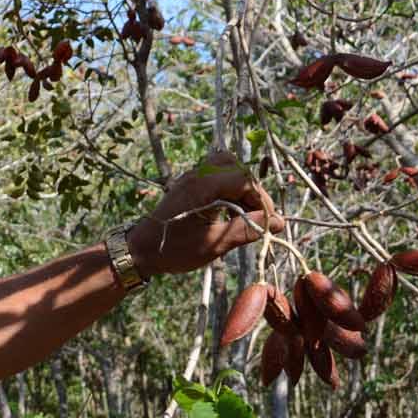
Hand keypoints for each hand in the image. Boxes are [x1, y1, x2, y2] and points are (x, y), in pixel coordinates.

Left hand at [126, 150, 284, 277]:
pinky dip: (229, 190)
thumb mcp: (214, 244)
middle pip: (236, 167)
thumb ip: (247, 230)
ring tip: (247, 216)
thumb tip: (278, 223)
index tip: (268, 221)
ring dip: (241, 189)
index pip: (244, 179)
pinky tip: (232, 214)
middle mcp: (196, 176)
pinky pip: (216, 177)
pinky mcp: (189, 185)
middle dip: (252, 191)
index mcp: (202, 186)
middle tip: (259, 216)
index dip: (261, 199)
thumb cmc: (174, 250)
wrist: (140, 250)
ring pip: (226, 168)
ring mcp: (191, 178)